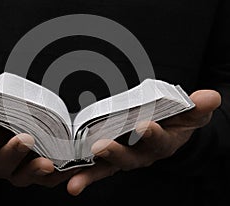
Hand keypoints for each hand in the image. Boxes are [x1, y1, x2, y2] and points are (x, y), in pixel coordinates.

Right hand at [0, 87, 77, 186]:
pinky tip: (71, 168)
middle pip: (0, 164)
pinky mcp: (33, 169)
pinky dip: (58, 174)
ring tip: (48, 163)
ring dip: (36, 170)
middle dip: (12, 153)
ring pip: (24, 175)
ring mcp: (14, 168)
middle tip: (25, 139)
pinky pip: (46, 177)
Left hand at [66, 89, 220, 195]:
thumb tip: (212, 97)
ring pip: (106, 168)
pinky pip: (93, 168)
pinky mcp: (107, 159)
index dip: (153, 135)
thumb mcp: (188, 115)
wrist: (161, 131)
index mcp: (161, 144)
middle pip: (128, 158)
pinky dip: (81, 174)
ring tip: (74, 181)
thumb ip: (197, 108)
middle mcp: (141, 155)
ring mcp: (122, 158)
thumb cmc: (174, 122)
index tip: (146, 126)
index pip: (159, 141)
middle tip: (101, 147)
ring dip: (90, 173)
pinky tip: (66, 180)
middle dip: (116, 153)